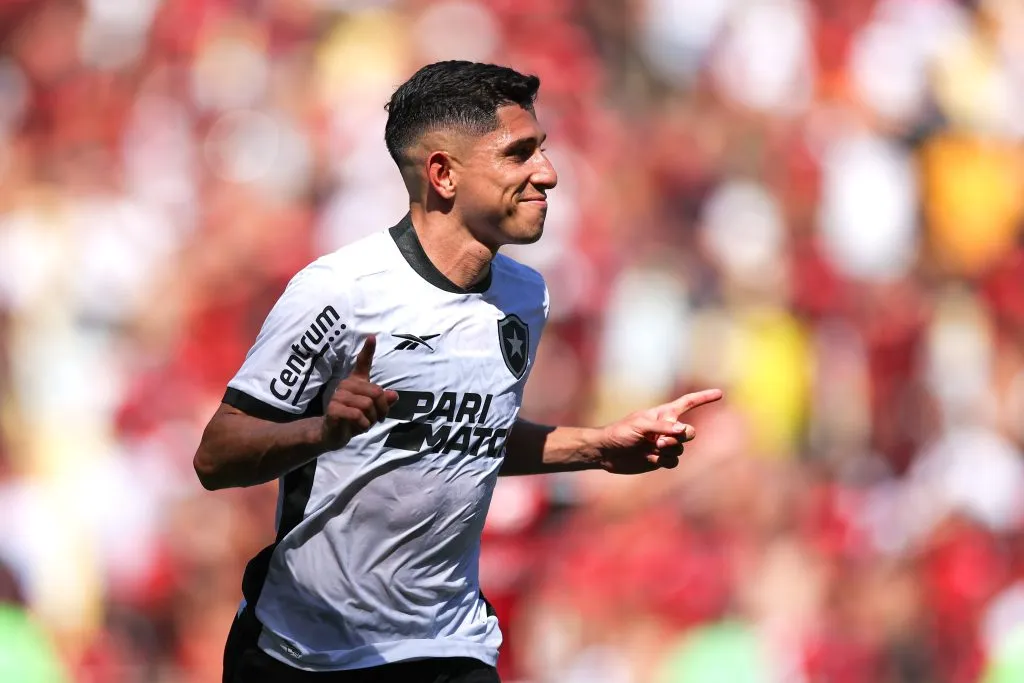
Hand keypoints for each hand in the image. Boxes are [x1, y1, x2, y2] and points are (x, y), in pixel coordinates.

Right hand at [321, 335, 398, 449]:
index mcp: (356, 382)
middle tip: (378, 418)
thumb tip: (394, 395)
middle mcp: (346, 384)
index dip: (368, 350)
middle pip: (376, 392)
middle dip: (382, 409)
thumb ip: (383, 402)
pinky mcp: (333, 409)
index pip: (362, 363)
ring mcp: (338, 396)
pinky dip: (363, 424)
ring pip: (367, 404)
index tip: (372, 337)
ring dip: (372, 419)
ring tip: (366, 423)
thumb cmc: (354, 420)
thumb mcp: (373, 412)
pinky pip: (357, 414)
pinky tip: (359, 427)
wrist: (332, 434)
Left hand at [592, 389, 722, 473]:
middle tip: (661, 441)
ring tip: (653, 448)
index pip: (687, 403)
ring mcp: (664, 445)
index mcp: (663, 414)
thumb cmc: (621, 432)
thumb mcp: (641, 425)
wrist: (607, 452)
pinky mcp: (660, 460)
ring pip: (681, 449)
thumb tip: (683, 430)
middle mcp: (666, 429)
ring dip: (670, 450)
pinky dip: (665, 461)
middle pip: (689, 432)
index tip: (720, 393)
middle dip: (681, 437)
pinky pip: (674, 462)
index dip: (703, 398)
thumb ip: (663, 427)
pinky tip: (651, 459)